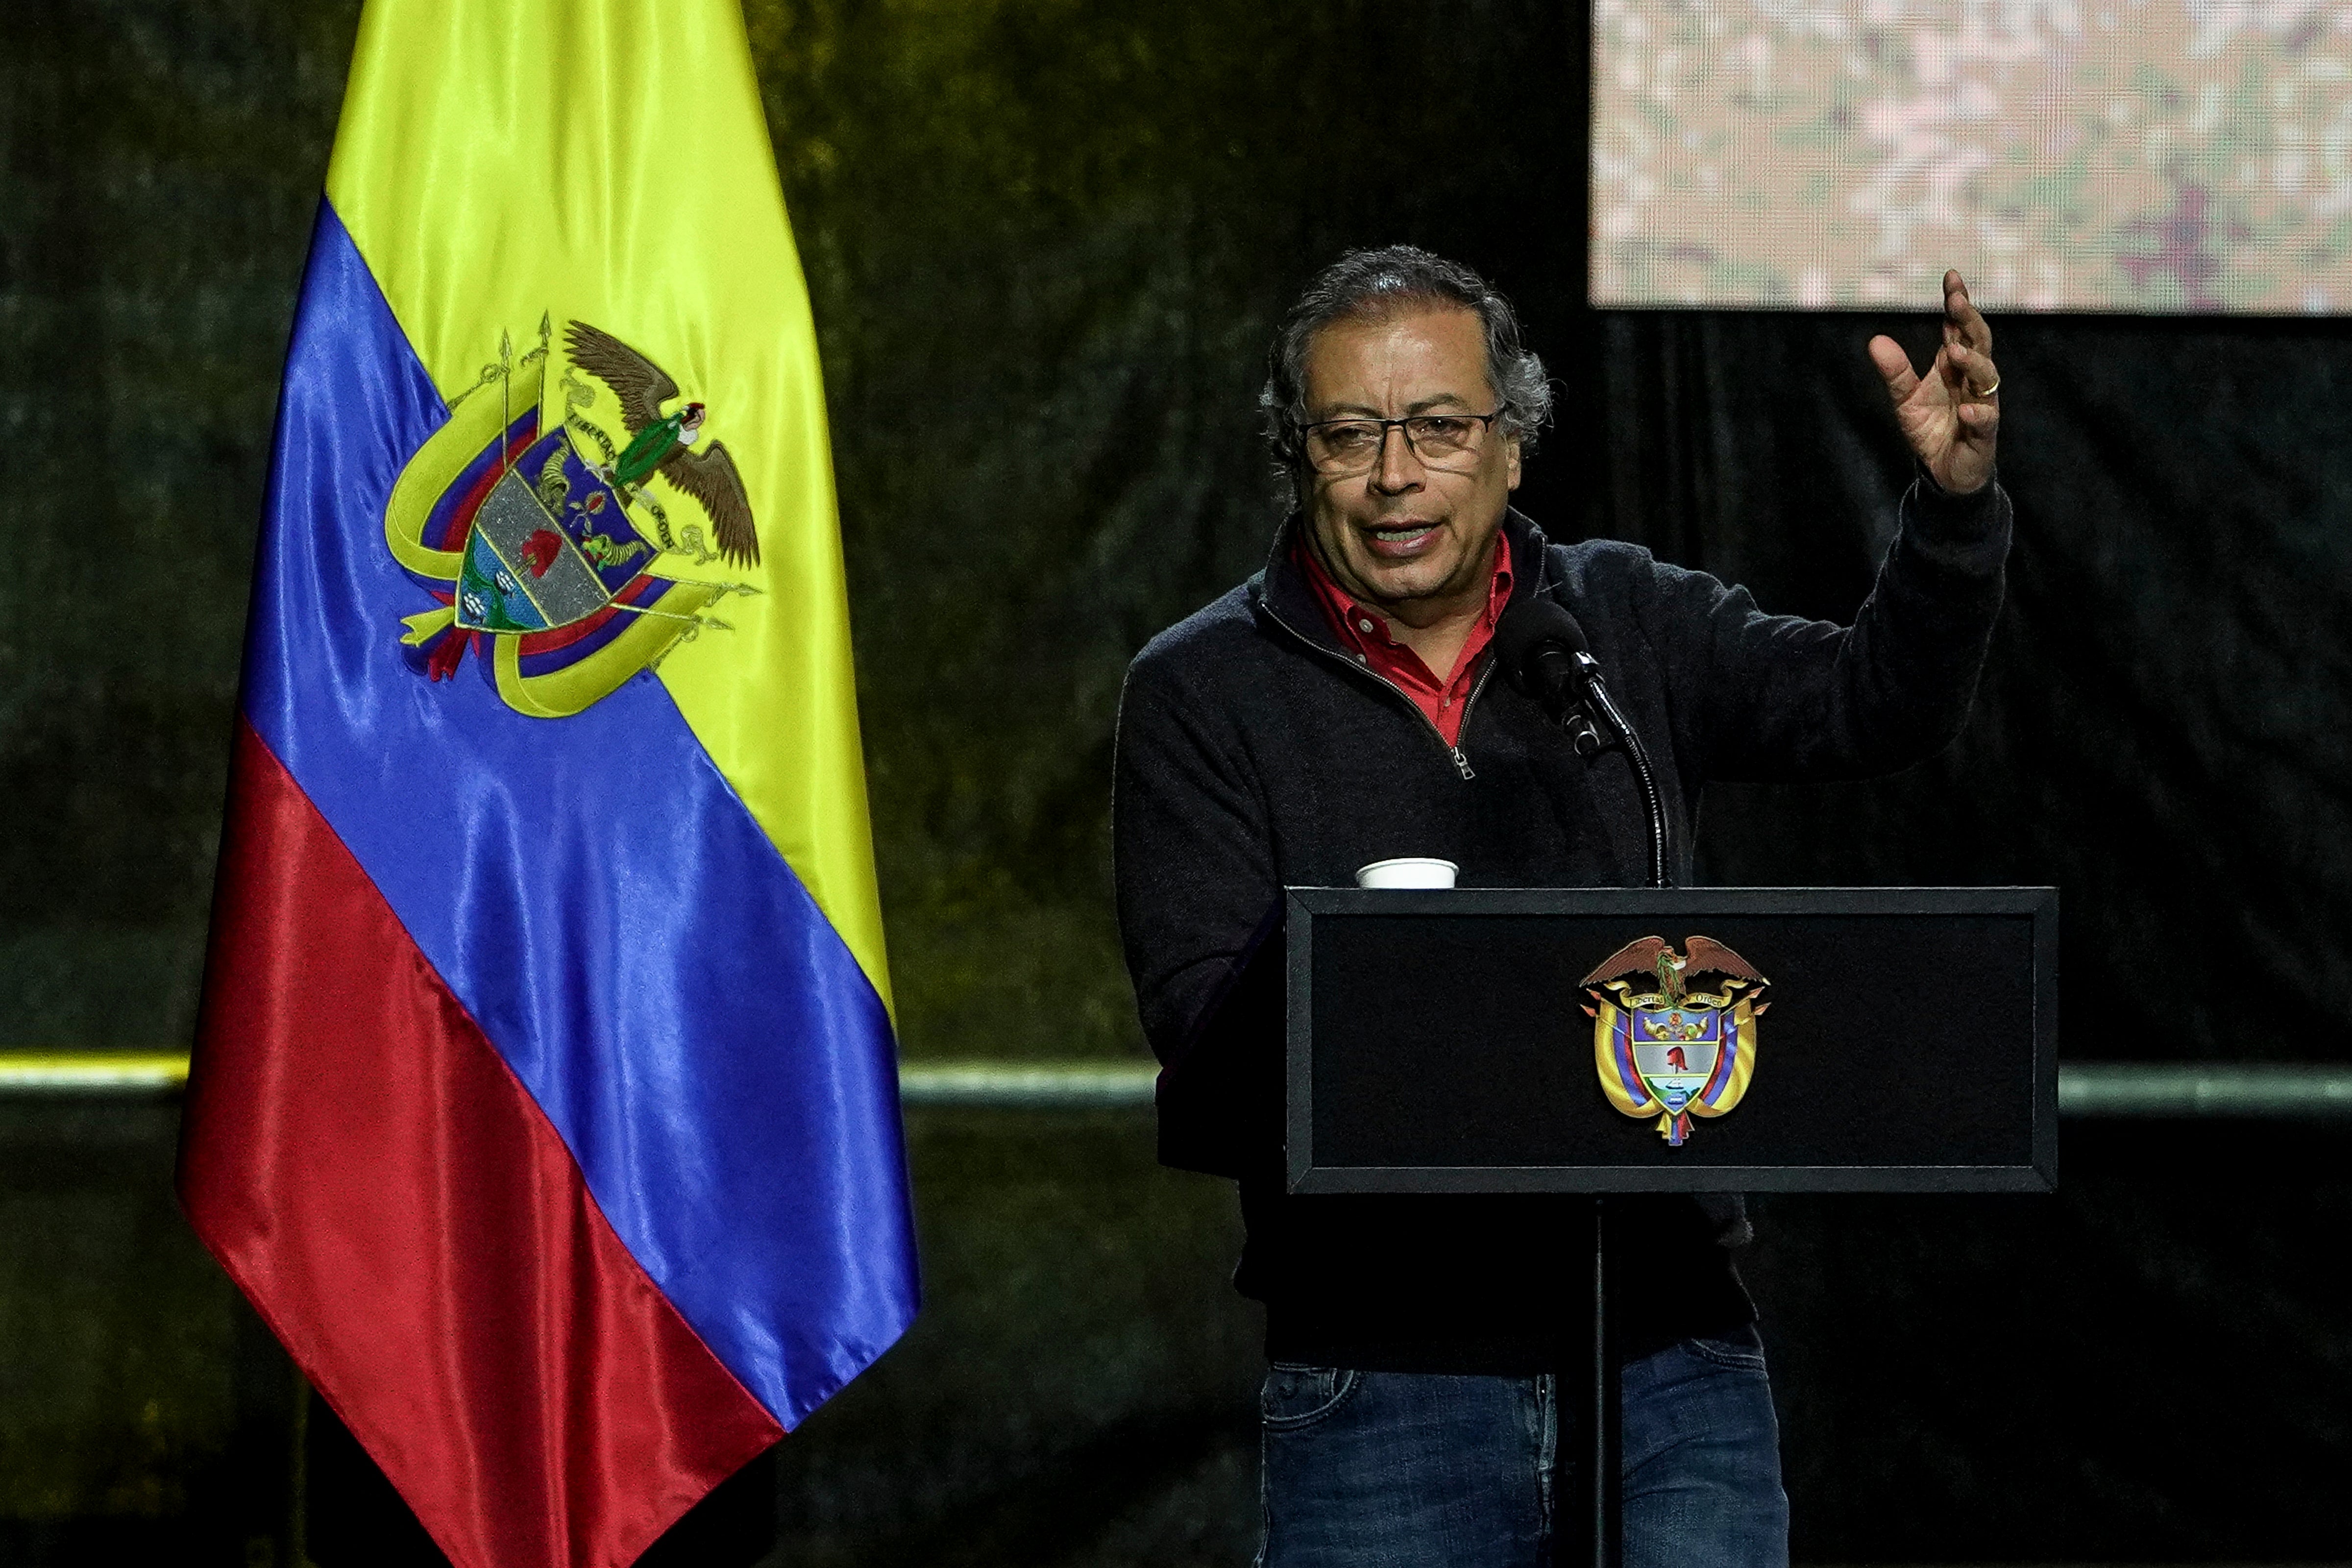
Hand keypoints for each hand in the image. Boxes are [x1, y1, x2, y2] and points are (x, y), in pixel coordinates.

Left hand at [1868, 269, 1999, 495]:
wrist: (1944, 471)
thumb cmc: (1930, 429)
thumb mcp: (1905, 399)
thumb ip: (1895, 372)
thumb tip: (1875, 341)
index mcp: (1955, 366)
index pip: (1959, 328)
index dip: (1957, 303)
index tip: (1951, 277)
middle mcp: (1973, 380)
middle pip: (1978, 343)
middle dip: (1968, 321)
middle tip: (1956, 301)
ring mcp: (1982, 405)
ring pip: (1986, 378)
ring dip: (1972, 363)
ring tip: (1954, 351)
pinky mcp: (1984, 435)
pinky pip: (1985, 421)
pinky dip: (1977, 415)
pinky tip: (1965, 411)